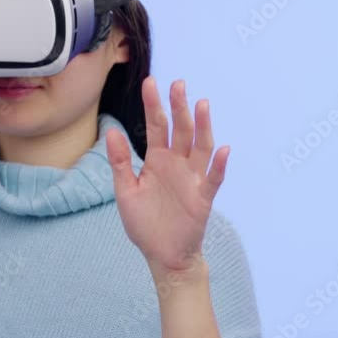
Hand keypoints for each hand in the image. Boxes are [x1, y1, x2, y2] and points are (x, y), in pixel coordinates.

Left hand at [106, 77, 228, 276]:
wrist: (163, 255)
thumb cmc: (144, 223)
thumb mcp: (125, 190)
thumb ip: (120, 161)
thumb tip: (112, 131)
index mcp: (156, 160)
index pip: (156, 126)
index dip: (153, 104)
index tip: (150, 82)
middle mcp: (176, 164)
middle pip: (180, 129)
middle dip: (178, 106)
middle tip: (178, 83)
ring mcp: (192, 179)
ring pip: (200, 147)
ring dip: (203, 126)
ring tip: (202, 104)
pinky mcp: (203, 198)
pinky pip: (214, 178)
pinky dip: (220, 164)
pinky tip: (225, 149)